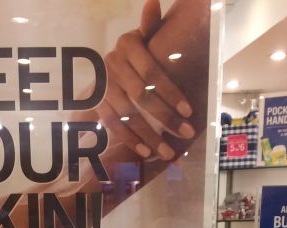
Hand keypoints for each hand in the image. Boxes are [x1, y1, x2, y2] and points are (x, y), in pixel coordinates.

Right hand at [96, 0, 194, 160]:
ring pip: (129, 115)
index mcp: (128, 44)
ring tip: (168, 152)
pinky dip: (130, 140)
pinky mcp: (97, 105)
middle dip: (166, 119)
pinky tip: (146, 153)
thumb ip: (150, 26)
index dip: (171, 92)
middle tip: (185, 134)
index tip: (189, 111)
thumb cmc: (136, 54)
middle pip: (142, 97)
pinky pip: (114, 126)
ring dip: (149, 136)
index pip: (153, 72)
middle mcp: (112, 64)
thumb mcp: (144, 39)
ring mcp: (103, 86)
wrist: (104, 70)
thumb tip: (153, 2)